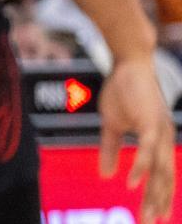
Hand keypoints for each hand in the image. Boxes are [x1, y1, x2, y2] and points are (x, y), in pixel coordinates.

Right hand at [98, 57, 176, 223]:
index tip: (155, 217)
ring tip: (148, 214)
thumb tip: (107, 175)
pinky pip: (147, 151)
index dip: (158, 196)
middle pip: (165, 178)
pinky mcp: (150, 123)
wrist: (128, 63)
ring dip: (154, 194)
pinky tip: (132, 184)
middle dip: (158, 203)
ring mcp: (160, 131)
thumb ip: (110, 149)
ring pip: (161, 170)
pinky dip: (141, 169)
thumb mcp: (112, 124)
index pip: (162, 175)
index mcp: (158, 140)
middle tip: (150, 223)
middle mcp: (164, 139)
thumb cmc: (122, 90)